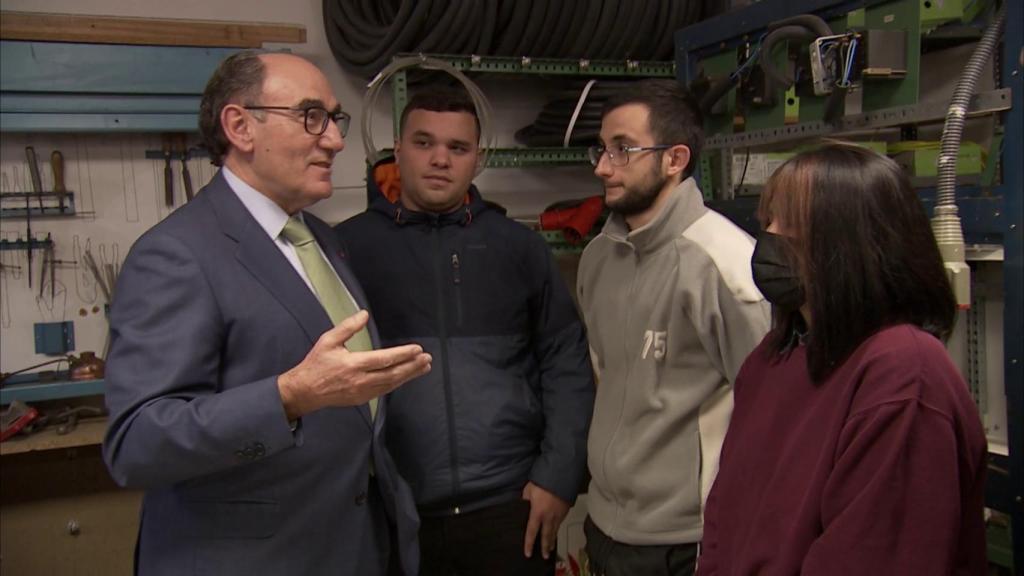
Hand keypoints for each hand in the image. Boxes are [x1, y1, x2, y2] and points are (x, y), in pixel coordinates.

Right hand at [278, 310, 430, 418]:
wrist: (305, 391)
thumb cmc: (316, 364)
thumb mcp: (328, 340)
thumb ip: (348, 327)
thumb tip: (364, 314)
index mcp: (353, 364)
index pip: (384, 359)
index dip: (403, 354)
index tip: (417, 349)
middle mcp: (360, 380)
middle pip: (392, 373)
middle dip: (412, 366)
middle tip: (427, 359)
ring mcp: (362, 392)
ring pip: (391, 384)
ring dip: (409, 375)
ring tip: (423, 367)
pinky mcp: (362, 399)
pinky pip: (384, 390)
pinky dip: (397, 383)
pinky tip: (406, 376)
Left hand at [522, 481, 569, 559]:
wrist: (561, 474)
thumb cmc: (544, 480)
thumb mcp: (528, 490)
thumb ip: (525, 500)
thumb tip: (524, 505)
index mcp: (537, 513)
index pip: (532, 532)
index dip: (529, 544)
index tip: (528, 553)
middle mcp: (549, 517)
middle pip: (546, 536)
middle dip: (545, 547)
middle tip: (544, 555)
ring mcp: (559, 514)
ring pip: (555, 531)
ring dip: (552, 540)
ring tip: (551, 547)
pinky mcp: (565, 510)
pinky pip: (560, 523)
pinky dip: (557, 529)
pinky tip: (555, 530)